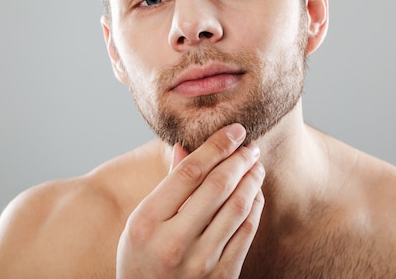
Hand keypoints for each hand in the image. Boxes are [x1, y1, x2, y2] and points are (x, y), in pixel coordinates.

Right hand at [116, 124, 265, 278]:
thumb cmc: (142, 261)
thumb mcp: (140, 224)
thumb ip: (166, 186)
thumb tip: (185, 146)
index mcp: (147, 223)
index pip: (189, 172)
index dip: (216, 146)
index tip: (234, 131)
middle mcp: (173, 242)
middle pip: (217, 186)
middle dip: (239, 159)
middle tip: (250, 146)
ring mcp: (200, 262)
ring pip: (237, 207)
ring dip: (251, 180)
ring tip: (255, 165)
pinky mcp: (221, 276)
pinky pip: (246, 232)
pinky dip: (255, 206)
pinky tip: (255, 193)